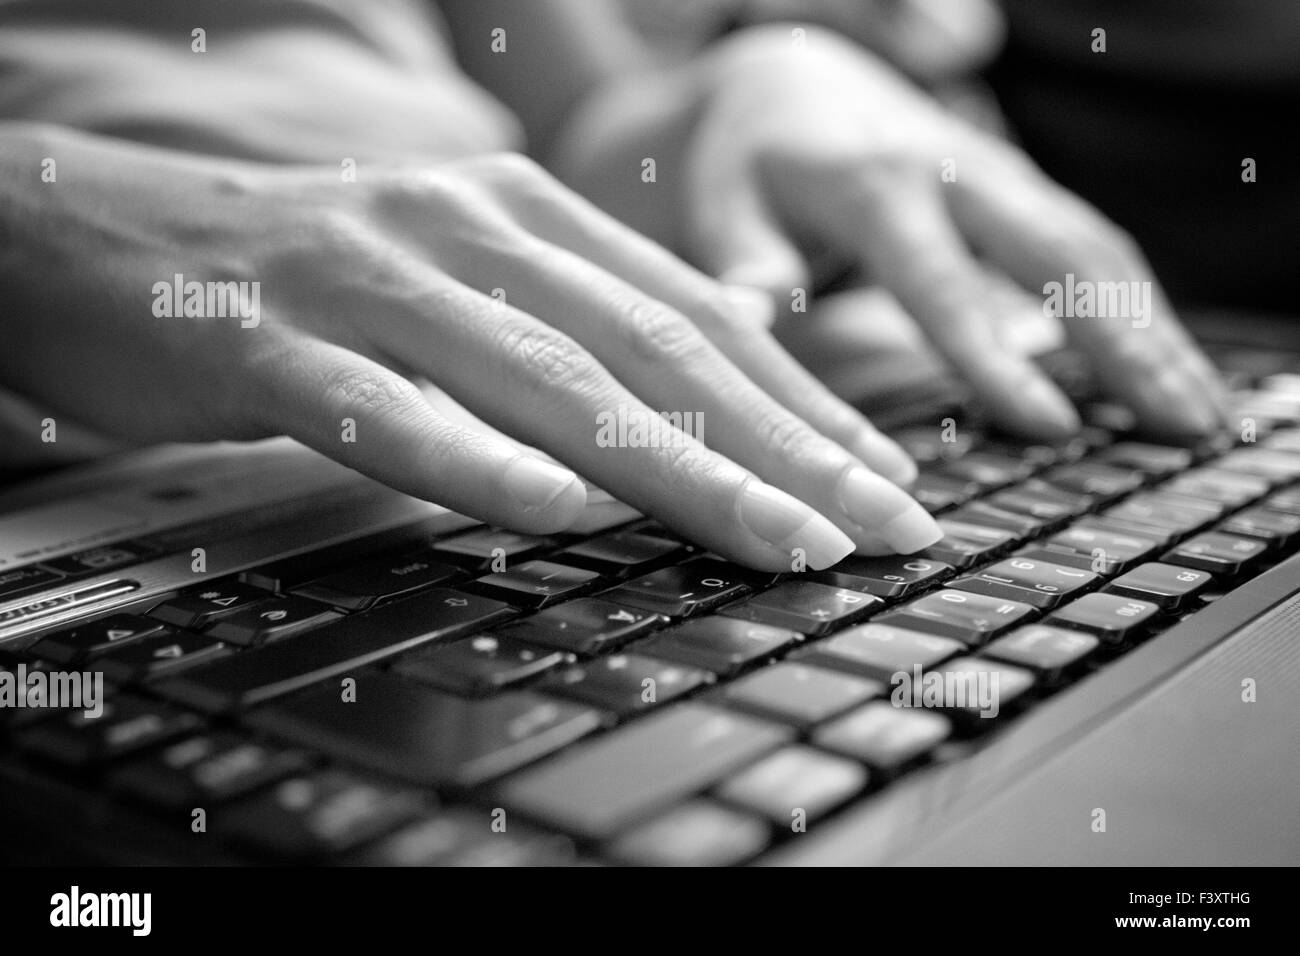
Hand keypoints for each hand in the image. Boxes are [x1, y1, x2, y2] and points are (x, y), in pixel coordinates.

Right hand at [0, 123, 943, 569]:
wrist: (97, 229)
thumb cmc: (302, 273)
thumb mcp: (460, 273)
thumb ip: (575, 317)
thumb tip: (708, 365)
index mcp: (525, 217)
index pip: (697, 319)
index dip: (802, 406)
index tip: (883, 485)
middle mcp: (468, 230)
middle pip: (655, 351)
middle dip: (785, 450)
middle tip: (882, 528)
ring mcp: (371, 279)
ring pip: (548, 380)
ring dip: (678, 468)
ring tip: (779, 540)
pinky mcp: (272, 339)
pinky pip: (384, 407)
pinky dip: (472, 460)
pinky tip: (554, 511)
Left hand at [675, 26, 1227, 438]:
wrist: (789, 82)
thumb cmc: (750, 162)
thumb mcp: (726, 209)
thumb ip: (747, 267)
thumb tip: (748, 324)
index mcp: (877, 187)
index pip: (944, 282)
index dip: (994, 356)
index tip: (1050, 424)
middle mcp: (957, 172)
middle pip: (1057, 256)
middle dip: (1125, 342)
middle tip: (1178, 427)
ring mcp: (999, 178)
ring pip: (1095, 248)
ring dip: (1154, 329)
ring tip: (1203, 413)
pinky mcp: (1018, 191)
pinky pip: (1094, 245)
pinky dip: (1141, 306)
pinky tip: (1172, 365)